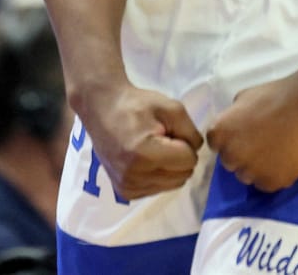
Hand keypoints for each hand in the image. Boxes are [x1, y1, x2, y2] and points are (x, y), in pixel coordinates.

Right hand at [84, 84, 204, 199]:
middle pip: (182, 176)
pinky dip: (159, 175)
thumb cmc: (136, 105)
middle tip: (163, 139)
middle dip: (180, 157)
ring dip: (170, 167)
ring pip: (172, 185)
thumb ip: (191, 131)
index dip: (186, 143)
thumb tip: (196, 152)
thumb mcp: (171, 108)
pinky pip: (158, 189)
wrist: (102, 109)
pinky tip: (146, 159)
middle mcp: (134, 176)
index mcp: (144, 154)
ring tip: (154, 148)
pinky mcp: (125, 193)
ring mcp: (128, 187)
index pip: (188, 160)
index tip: (170, 131)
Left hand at [208, 74, 297, 192]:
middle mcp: (231, 156)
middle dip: (244, 154)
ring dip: (258, 167)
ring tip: (277, 150)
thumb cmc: (277, 94)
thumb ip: (232, 117)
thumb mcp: (244, 97)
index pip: (217, 146)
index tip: (248, 132)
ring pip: (248, 176)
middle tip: (264, 141)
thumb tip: (232, 128)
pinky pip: (267, 183)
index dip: (233, 139)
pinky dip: (275, 174)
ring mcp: (251, 172)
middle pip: (231, 163)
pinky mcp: (272, 182)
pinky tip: (286, 157)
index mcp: (220, 134)